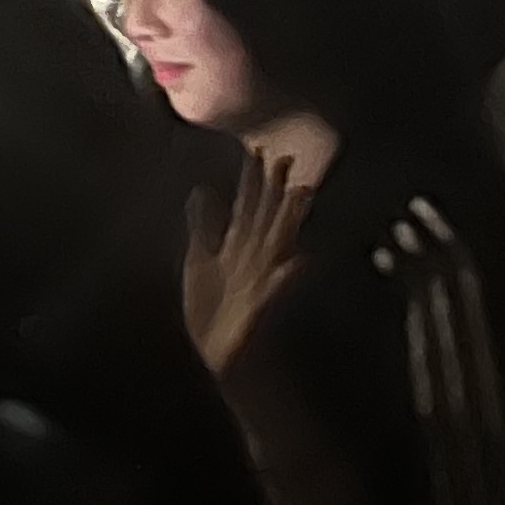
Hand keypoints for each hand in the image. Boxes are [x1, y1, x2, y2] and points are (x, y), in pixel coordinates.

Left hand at [183, 144, 316, 373]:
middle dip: (274, 191)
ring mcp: (258, 285)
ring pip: (277, 247)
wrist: (220, 356)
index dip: (251, 180)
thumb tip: (203, 189)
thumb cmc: (212, 309)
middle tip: (286, 158)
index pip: (247, 209)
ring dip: (289, 222)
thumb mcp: (202, 261)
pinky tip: (300, 260)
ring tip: (302, 194)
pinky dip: (286, 276)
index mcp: (238, 250)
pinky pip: (274, 292)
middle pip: (265, 220)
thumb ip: (203, 226)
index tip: (257, 149)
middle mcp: (252, 262)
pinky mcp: (257, 312)